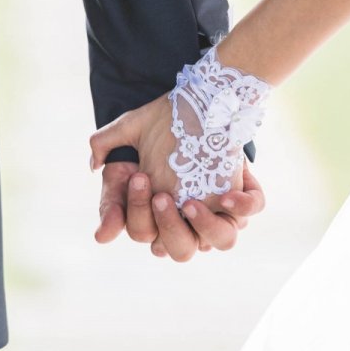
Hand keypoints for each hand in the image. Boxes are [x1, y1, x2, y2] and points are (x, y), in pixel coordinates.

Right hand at [91, 95, 264, 260]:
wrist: (193, 100)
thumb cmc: (157, 124)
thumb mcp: (127, 133)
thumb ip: (104, 149)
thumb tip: (96, 171)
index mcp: (157, 215)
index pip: (143, 233)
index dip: (137, 215)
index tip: (137, 178)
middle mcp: (189, 220)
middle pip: (180, 250)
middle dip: (167, 225)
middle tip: (160, 195)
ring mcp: (219, 208)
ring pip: (223, 240)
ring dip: (205, 227)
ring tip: (190, 204)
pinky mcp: (243, 190)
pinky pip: (253, 208)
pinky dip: (242, 206)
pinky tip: (227, 195)